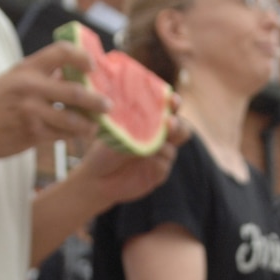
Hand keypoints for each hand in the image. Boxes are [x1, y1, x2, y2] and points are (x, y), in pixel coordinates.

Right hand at [0, 41, 107, 161]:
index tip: (94, 66)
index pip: (62, 52)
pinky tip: (75, 135)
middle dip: (96, 100)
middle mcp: (31, 87)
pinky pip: (60, 135)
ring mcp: (31, 111)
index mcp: (26, 68)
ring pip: (72, 119)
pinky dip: (71, 135)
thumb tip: (70, 73)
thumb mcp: (12, 80)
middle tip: (108, 105)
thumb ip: (40, 76)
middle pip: (75, 91)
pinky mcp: (31, 134)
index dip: (83, 57)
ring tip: (94, 127)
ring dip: (88, 125)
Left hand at [69, 109, 186, 208]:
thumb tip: (142, 124)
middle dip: (178, 125)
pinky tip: (144, 161)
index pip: (168, 110)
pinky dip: (155, 162)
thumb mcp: (113, 135)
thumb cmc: (102, 151)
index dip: (173, 103)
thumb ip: (131, 128)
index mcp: (150, 123)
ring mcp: (161, 157)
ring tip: (149, 146)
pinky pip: (164, 166)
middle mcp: (159, 139)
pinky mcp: (158, 173)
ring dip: (162, 146)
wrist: (97, 179)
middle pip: (181, 130)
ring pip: (171, 150)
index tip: (172, 100)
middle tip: (169, 123)